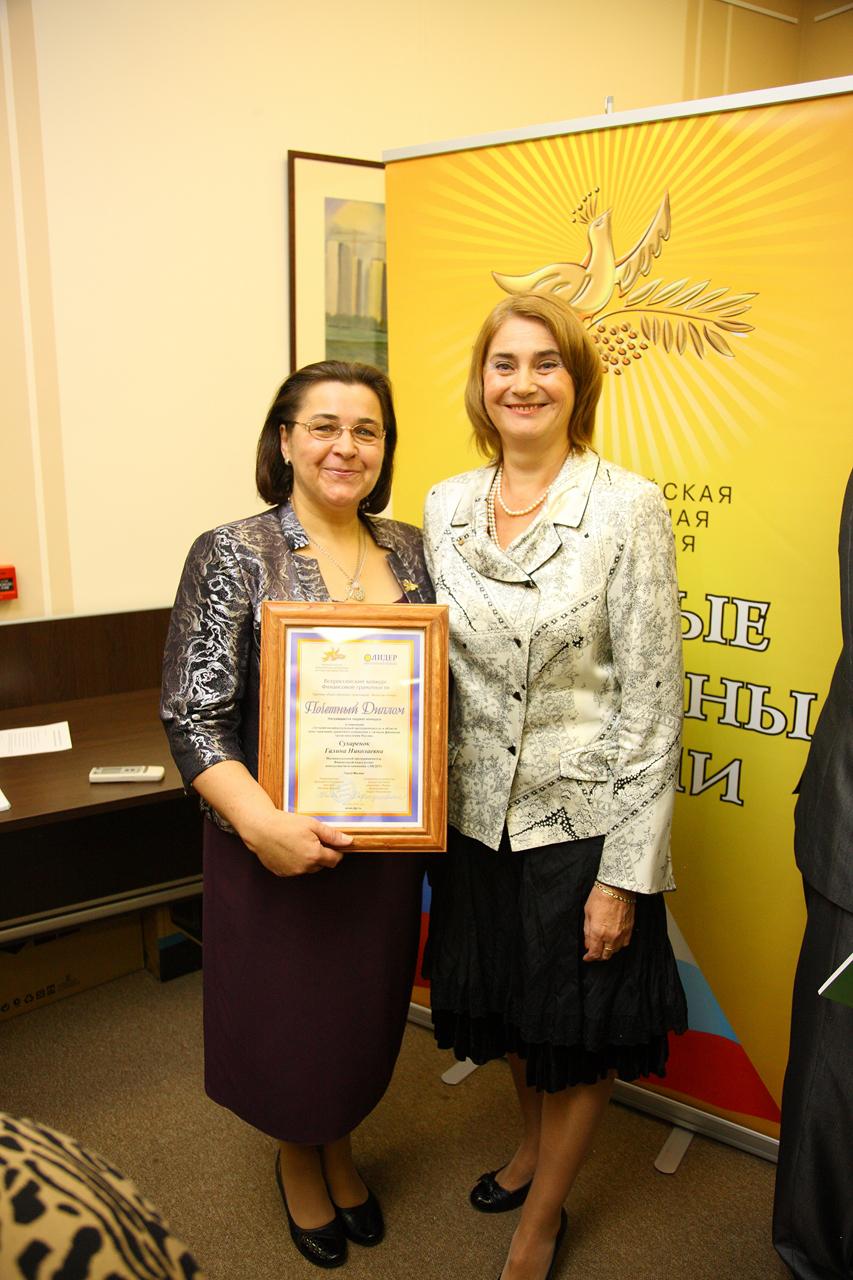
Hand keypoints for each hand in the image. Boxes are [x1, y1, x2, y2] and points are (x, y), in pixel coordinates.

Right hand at [192, 761, 351, 876]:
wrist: (260, 829)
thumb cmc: (286, 824)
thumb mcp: (312, 825)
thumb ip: (332, 835)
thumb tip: (349, 841)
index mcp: (315, 855)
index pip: (335, 860)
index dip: (336, 851)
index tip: (331, 843)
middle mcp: (305, 868)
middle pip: (321, 864)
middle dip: (321, 854)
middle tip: (312, 839)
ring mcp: (292, 872)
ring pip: (307, 867)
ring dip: (308, 859)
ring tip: (297, 842)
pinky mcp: (281, 872)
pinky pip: (294, 869)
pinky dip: (294, 861)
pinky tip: (288, 848)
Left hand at [582, 883, 634, 961]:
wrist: (617, 887)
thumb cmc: (600, 897)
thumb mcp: (587, 914)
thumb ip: (587, 931)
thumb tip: (587, 944)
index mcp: (598, 933)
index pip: (595, 953)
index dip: (590, 958)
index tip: (587, 957)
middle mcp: (611, 936)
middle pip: (606, 955)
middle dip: (598, 956)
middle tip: (594, 953)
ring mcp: (622, 934)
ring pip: (616, 951)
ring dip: (608, 951)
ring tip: (603, 946)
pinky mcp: (630, 929)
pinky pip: (624, 943)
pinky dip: (618, 945)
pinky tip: (614, 941)